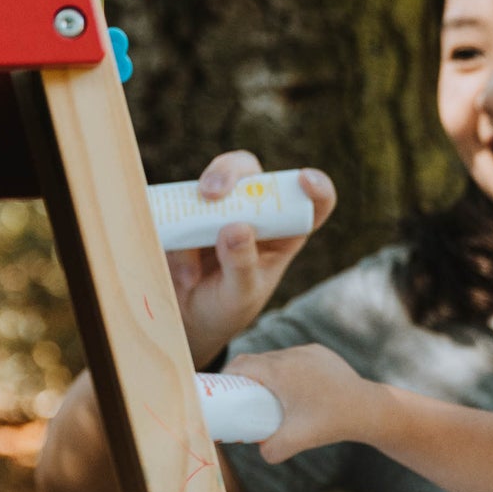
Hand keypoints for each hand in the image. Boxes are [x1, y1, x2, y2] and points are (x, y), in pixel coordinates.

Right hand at [167, 149, 335, 365]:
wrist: (185, 319)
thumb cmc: (225, 309)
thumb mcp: (239, 296)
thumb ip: (242, 266)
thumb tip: (236, 228)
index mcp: (282, 234)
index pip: (311, 203)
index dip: (316, 186)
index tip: (305, 179)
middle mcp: (253, 213)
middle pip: (249, 173)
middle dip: (230, 172)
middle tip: (211, 193)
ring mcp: (217, 209)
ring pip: (210, 181)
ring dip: (196, 201)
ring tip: (190, 251)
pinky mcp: (186, 212)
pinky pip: (177, 207)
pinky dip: (175, 235)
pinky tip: (185, 274)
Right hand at [227, 343, 377, 463]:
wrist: (368, 408)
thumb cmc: (331, 422)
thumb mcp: (296, 440)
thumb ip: (271, 451)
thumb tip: (260, 452)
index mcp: (279, 370)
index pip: (241, 364)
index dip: (226, 376)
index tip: (222, 390)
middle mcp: (291, 355)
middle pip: (257, 360)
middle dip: (244, 376)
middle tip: (240, 397)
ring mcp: (308, 351)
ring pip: (276, 357)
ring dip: (267, 371)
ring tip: (265, 393)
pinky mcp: (321, 353)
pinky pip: (295, 358)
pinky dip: (287, 369)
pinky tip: (290, 386)